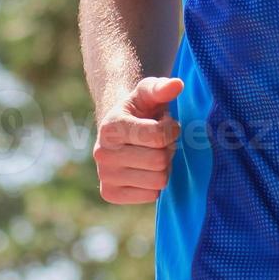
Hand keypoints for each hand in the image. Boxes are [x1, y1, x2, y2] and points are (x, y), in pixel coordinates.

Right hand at [93, 77, 182, 204]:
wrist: (118, 131)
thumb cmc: (139, 110)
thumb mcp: (148, 93)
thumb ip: (161, 87)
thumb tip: (177, 84)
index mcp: (110, 127)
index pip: (158, 136)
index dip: (171, 129)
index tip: (166, 124)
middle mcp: (102, 153)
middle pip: (159, 161)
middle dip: (167, 149)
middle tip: (160, 142)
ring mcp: (104, 176)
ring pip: (158, 180)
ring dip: (163, 167)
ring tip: (153, 153)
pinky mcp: (110, 194)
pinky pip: (151, 195)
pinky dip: (155, 183)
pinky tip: (145, 169)